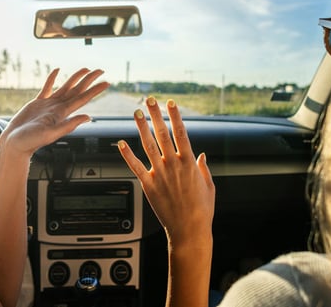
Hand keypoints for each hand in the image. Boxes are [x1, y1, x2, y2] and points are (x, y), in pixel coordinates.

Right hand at [0, 68, 108, 157]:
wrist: (14, 144)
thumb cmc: (30, 142)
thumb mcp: (51, 134)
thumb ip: (69, 125)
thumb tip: (88, 117)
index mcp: (62, 114)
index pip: (83, 98)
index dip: (95, 90)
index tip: (106, 82)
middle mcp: (58, 108)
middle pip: (77, 90)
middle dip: (89, 80)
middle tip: (100, 70)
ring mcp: (48, 105)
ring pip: (65, 87)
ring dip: (76, 78)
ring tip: (85, 69)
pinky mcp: (37, 103)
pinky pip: (47, 87)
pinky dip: (53, 78)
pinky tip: (57, 71)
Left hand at [118, 97, 214, 240]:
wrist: (189, 230)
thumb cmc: (201, 210)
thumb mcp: (209, 186)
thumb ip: (204, 169)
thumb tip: (202, 156)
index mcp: (189, 163)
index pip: (181, 133)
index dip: (175, 116)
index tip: (170, 103)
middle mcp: (173, 165)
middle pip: (163, 134)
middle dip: (156, 115)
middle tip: (150, 100)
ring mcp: (160, 174)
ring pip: (148, 146)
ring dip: (141, 128)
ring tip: (137, 114)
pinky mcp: (149, 185)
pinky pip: (136, 166)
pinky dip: (127, 154)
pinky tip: (121, 143)